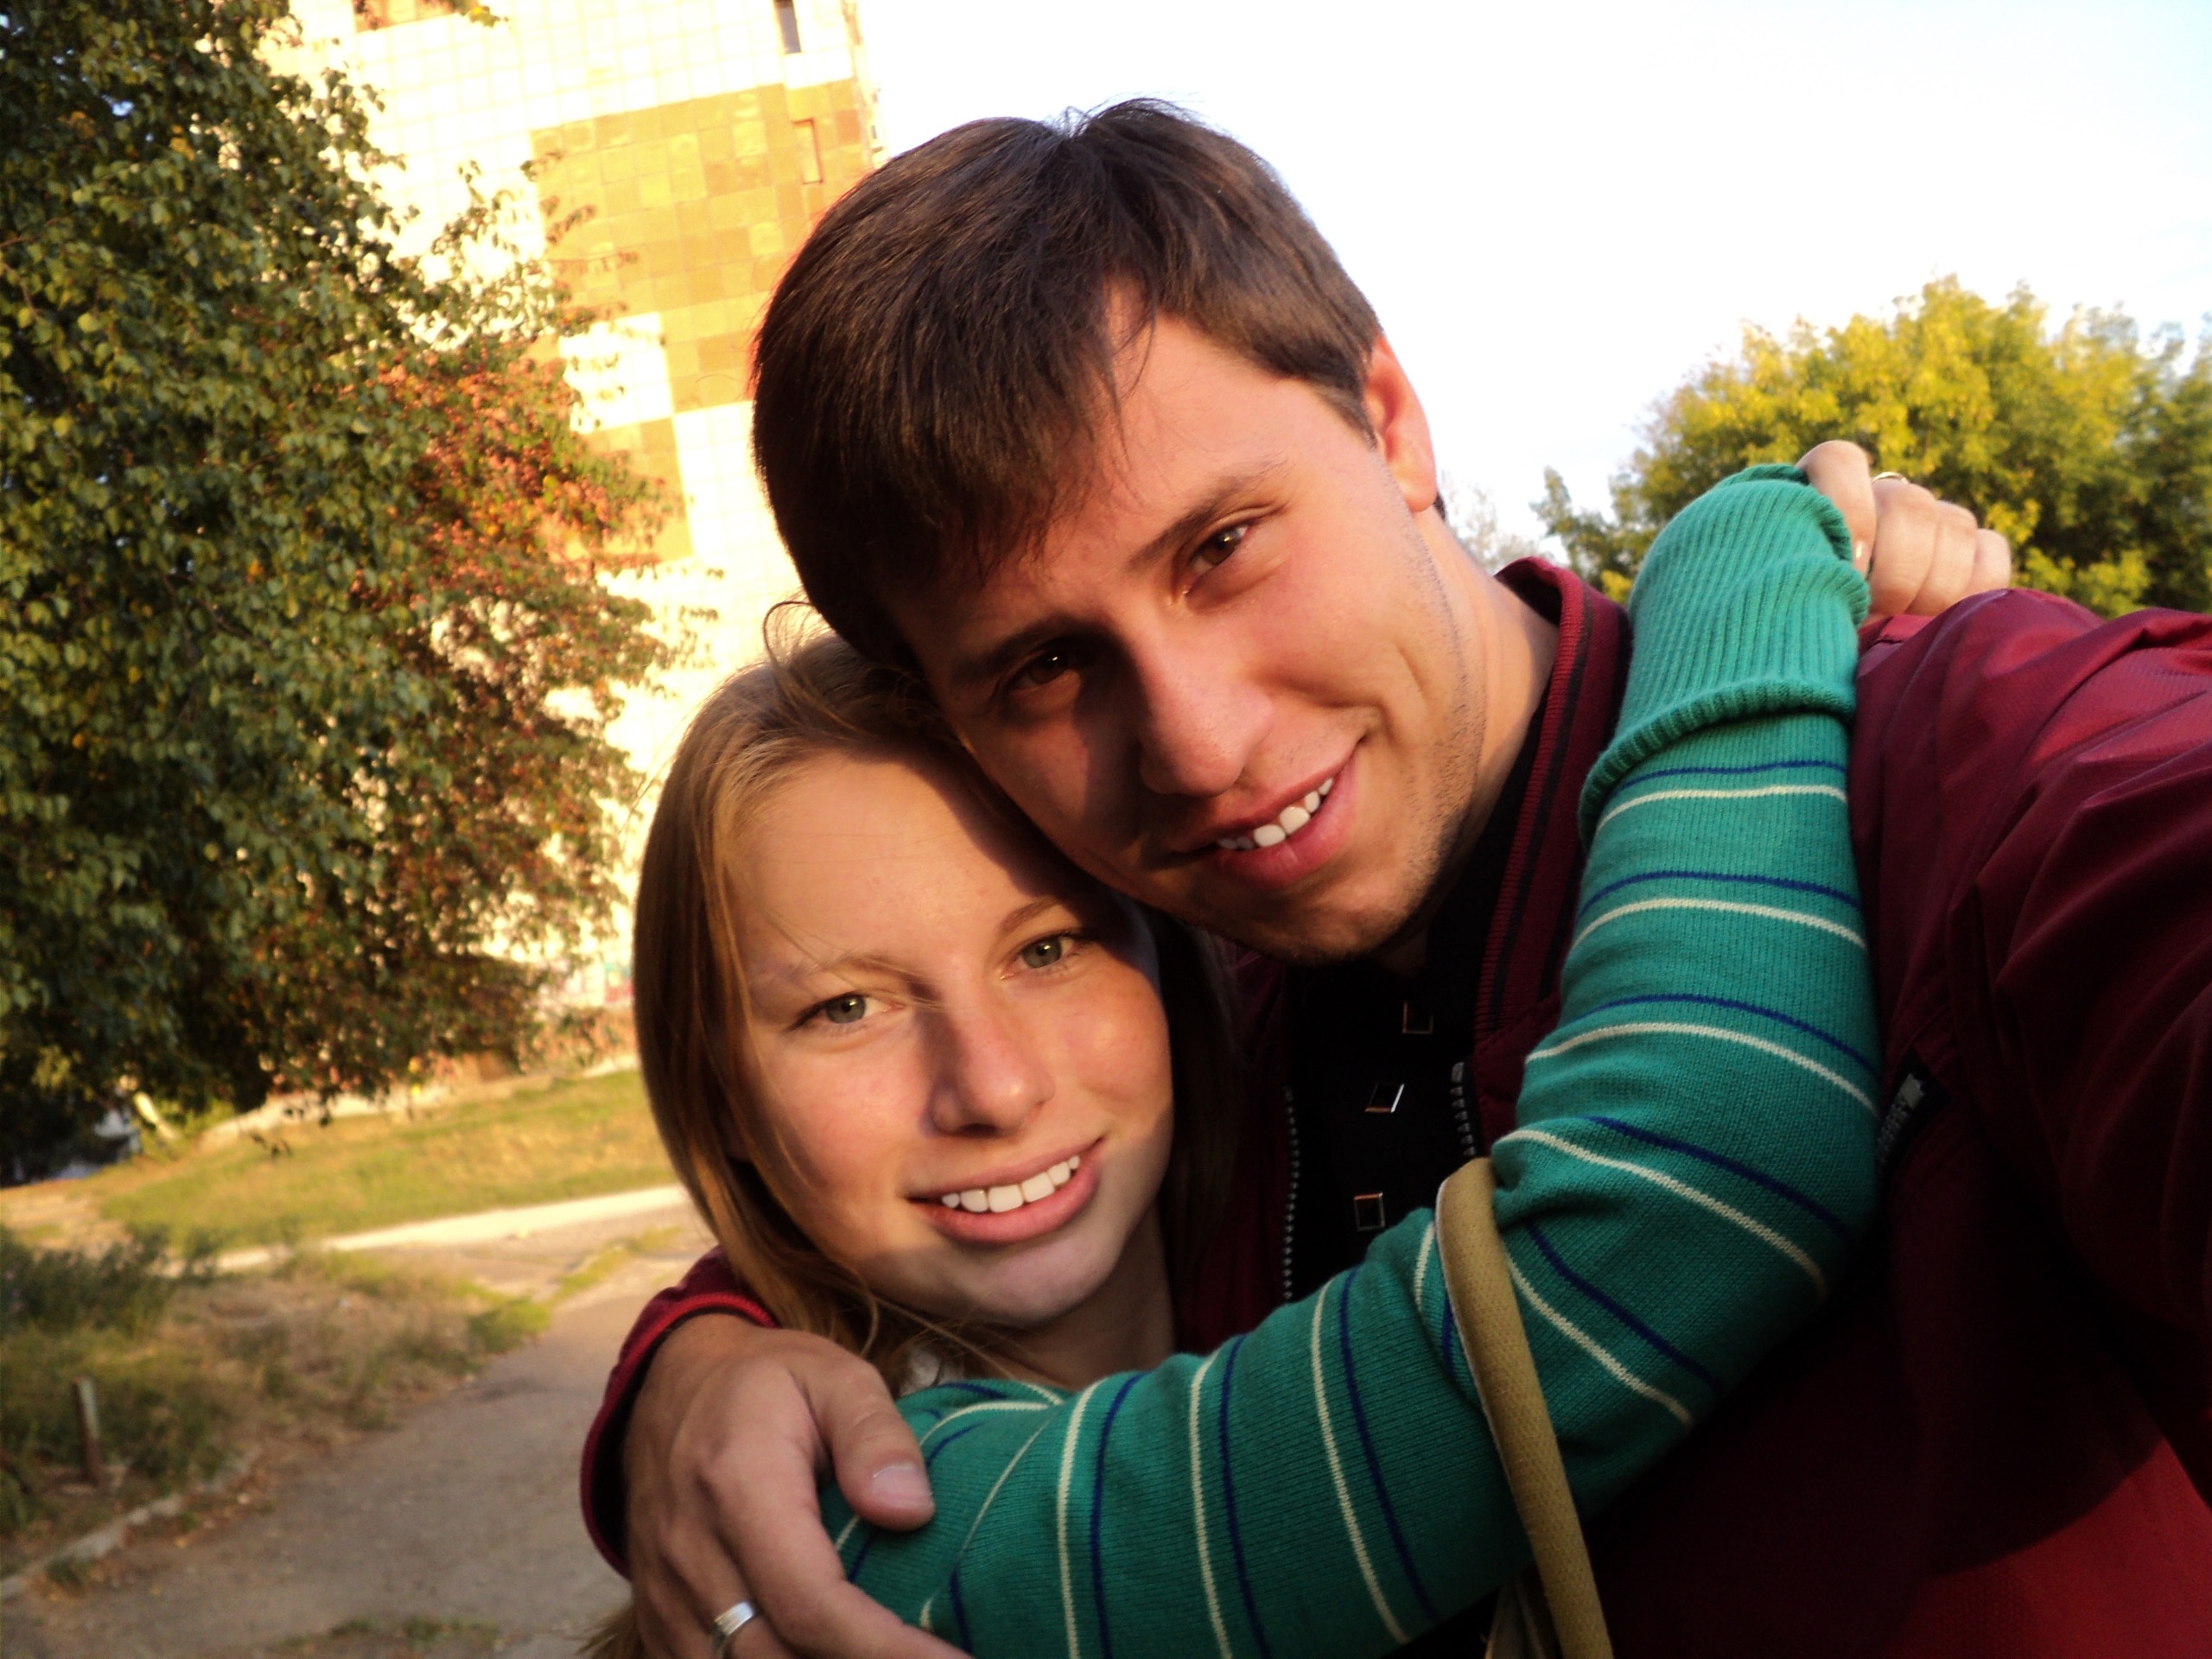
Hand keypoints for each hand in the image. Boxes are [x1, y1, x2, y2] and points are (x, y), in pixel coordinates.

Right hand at [625, 1316, 957, 1658]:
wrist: (670, 1386)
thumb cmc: (767, 1383)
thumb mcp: (834, 1377)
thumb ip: (876, 1436)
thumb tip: (911, 1512)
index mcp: (739, 1487)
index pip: (811, 1603)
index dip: (884, 1649)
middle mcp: (691, 1553)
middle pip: (776, 1657)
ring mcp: (665, 1594)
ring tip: (886, 1654)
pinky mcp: (659, 1618)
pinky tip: (831, 1657)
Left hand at [1797, 441, 2011, 617]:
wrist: (1825, 659)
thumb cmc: (1798, 631)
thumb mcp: (1781, 611)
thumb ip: (1801, 583)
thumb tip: (1849, 575)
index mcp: (1819, 498)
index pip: (1840, 461)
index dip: (1849, 506)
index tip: (1847, 566)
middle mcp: (1879, 501)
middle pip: (1909, 504)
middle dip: (1896, 571)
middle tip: (1873, 611)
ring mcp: (1930, 522)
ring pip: (1954, 525)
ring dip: (1932, 586)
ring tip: (1901, 623)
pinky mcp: (1971, 552)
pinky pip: (1990, 553)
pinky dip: (1974, 584)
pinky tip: (1940, 616)